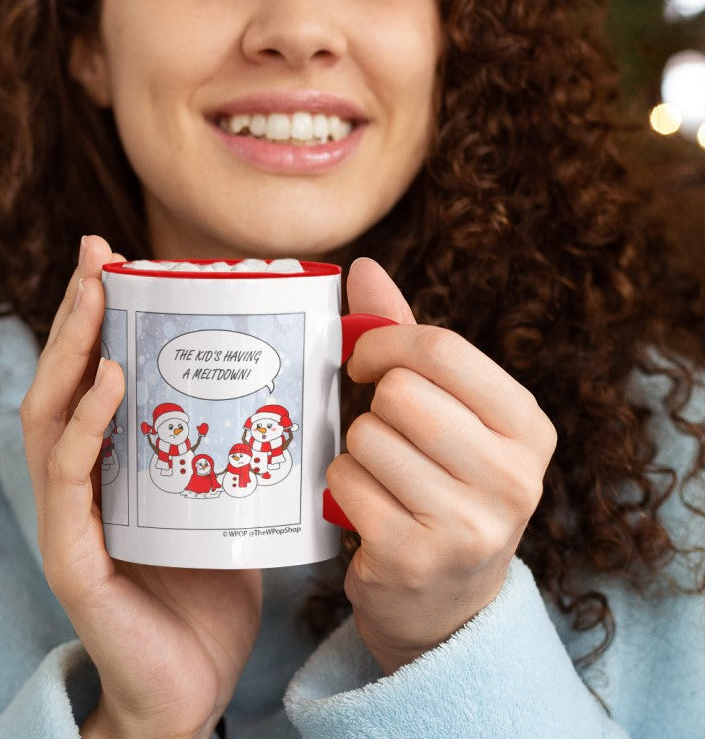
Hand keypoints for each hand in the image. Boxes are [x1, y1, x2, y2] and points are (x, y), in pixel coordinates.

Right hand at [21, 235, 261, 738]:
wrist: (194, 688)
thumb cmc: (210, 590)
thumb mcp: (226, 498)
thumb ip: (233, 445)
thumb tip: (288, 377)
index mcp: (112, 464)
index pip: (92, 375)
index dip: (96, 315)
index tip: (113, 256)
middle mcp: (80, 482)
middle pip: (63, 380)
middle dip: (76, 311)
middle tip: (95, 253)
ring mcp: (69, 518)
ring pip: (50, 417)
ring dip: (70, 350)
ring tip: (95, 297)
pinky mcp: (73, 557)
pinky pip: (70, 479)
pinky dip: (84, 425)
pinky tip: (107, 381)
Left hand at [327, 258, 556, 674]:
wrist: (446, 602)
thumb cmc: (440, 480)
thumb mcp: (445, 409)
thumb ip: (406, 337)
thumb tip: (363, 265)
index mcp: (527, 426)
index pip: (442, 348)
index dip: (385, 344)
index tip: (365, 363)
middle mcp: (512, 478)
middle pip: (400, 393)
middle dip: (373, 407)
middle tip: (384, 432)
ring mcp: (467, 525)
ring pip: (366, 436)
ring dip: (356, 451)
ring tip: (382, 477)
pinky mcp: (414, 558)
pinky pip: (344, 482)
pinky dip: (341, 488)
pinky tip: (368, 509)